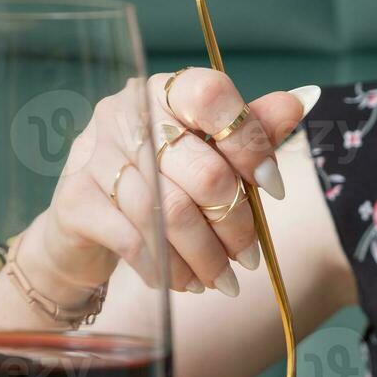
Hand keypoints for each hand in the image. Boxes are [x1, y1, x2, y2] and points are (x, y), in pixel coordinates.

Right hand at [32, 71, 319, 297]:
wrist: (83, 227)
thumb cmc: (156, 184)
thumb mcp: (205, 155)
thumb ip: (249, 131)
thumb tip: (300, 100)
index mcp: (163, 92)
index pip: (212, 96)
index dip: (250, 144)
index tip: (272, 188)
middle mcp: (125, 114)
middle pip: (201, 171)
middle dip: (234, 224)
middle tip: (249, 257)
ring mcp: (94, 155)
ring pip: (170, 213)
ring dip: (205, 257)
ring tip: (223, 281)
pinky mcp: (76, 201)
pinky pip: (135, 242)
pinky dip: (168, 269)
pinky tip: (185, 284)